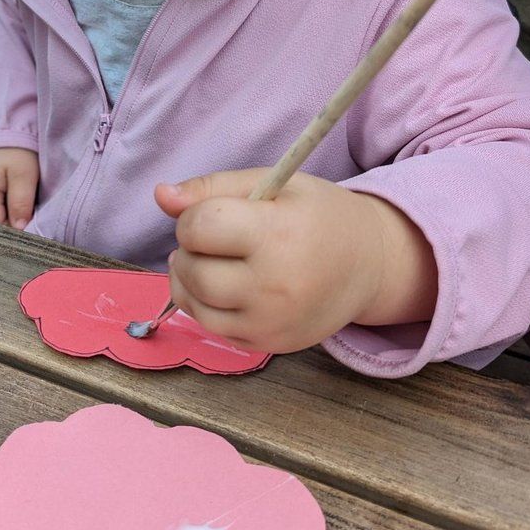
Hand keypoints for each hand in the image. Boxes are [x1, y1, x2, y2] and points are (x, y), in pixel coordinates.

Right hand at [0, 147, 38, 228]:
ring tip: (18, 215)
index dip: (16, 233)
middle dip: (7, 231)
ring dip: (0, 224)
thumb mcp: (23, 173)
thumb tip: (19, 229)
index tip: (33, 229)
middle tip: (27, 222)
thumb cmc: (13, 150)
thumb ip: (21, 202)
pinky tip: (10, 212)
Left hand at [154, 169, 436, 353]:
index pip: (200, 227)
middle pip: (193, 270)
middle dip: (190, 250)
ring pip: (195, 305)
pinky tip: (227, 287)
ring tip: (214, 261)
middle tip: (214, 239)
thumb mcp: (274, 184)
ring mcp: (271, 322)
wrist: (368, 265)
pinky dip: (207, 306)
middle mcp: (275, 285)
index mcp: (279, 234)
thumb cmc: (317, 215)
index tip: (212, 214)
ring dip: (190, 279)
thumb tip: (160, 196)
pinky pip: (212, 328)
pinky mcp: (268, 345)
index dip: (193, 217)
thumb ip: (213, 187)